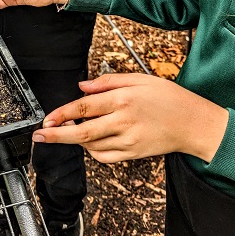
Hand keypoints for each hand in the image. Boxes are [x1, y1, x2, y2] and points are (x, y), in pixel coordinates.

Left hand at [32, 73, 228, 163]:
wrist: (193, 123)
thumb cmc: (168, 97)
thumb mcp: (139, 79)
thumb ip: (108, 81)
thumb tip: (82, 86)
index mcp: (122, 99)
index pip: (84, 108)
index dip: (61, 114)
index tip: (47, 118)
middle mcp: (123, 121)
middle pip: (81, 132)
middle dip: (57, 135)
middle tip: (40, 135)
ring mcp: (128, 141)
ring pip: (91, 145)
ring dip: (74, 140)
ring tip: (67, 131)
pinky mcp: (133, 154)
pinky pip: (104, 156)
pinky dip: (92, 150)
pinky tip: (89, 141)